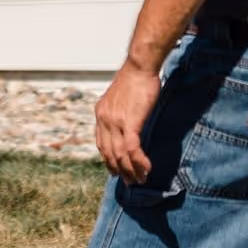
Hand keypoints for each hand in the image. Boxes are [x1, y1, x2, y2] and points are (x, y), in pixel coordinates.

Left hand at [95, 58, 162, 181]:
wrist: (140, 66)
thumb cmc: (135, 78)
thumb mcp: (120, 97)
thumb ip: (120, 112)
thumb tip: (127, 123)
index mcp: (100, 113)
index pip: (101, 144)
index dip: (108, 160)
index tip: (116, 170)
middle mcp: (104, 120)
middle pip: (109, 153)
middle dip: (120, 170)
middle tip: (130, 181)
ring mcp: (115, 122)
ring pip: (120, 155)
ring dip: (131, 170)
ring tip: (140, 180)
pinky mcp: (129, 123)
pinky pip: (132, 149)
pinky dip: (139, 161)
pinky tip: (146, 168)